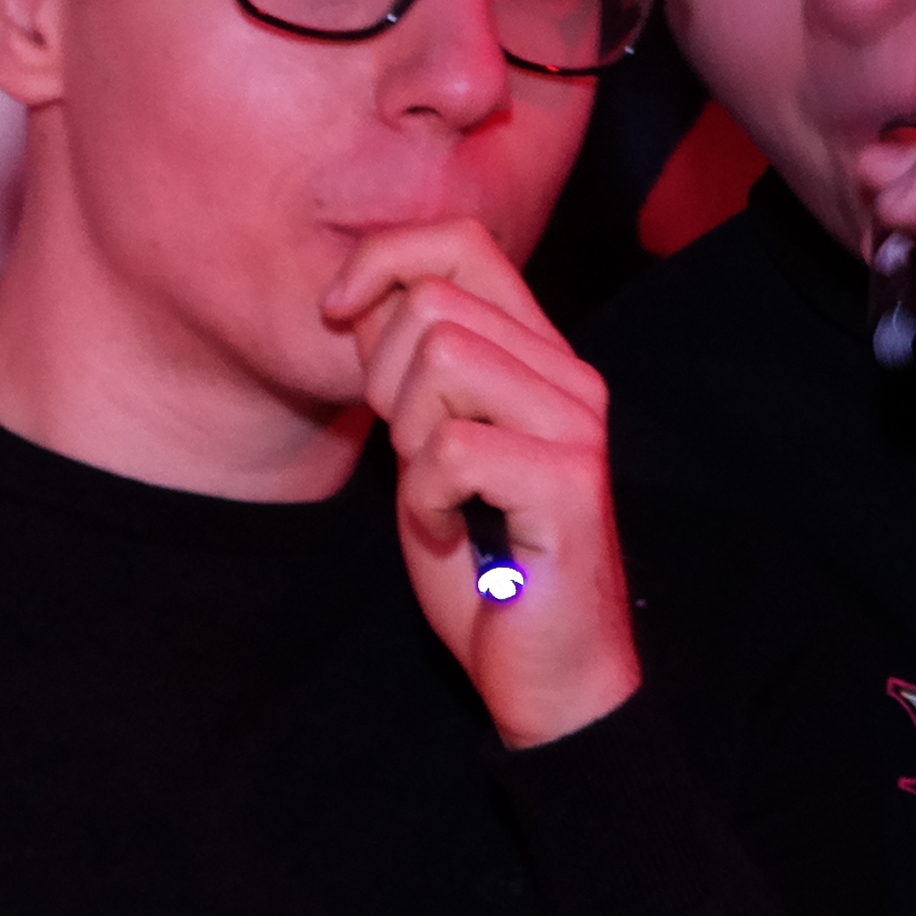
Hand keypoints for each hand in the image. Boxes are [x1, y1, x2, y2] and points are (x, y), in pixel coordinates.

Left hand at [322, 220, 642, 748]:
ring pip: (441, 360)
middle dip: (382, 379)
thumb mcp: (431, 446)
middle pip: (433, 304)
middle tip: (409, 453)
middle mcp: (571, 378)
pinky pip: (450, 448)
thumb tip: (365, 296)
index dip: (380, 263)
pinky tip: (451, 532)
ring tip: (437, 491)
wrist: (546, 672)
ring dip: (407, 437)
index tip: (338, 318)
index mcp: (542, 357)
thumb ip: (414, 372)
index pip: (461, 243)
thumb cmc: (485, 564)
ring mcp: (576, 429)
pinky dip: (425, 499)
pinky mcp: (568, 485)